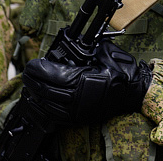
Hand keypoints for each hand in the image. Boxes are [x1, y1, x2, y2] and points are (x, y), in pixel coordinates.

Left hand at [21, 40, 151, 126]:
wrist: (135, 91)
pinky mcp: (79, 117)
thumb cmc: (123, 71)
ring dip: (35, 95)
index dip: (38, 69)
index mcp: (84, 80)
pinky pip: (55, 116)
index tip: (33, 63)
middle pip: (45, 90)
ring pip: (47, 105)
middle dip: (32, 81)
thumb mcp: (105, 52)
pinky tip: (38, 102)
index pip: (52, 75)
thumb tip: (71, 45)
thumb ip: (86, 49)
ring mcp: (78, 110)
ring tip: (28, 86)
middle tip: (26, 72)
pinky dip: (43, 109)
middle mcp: (78, 98)